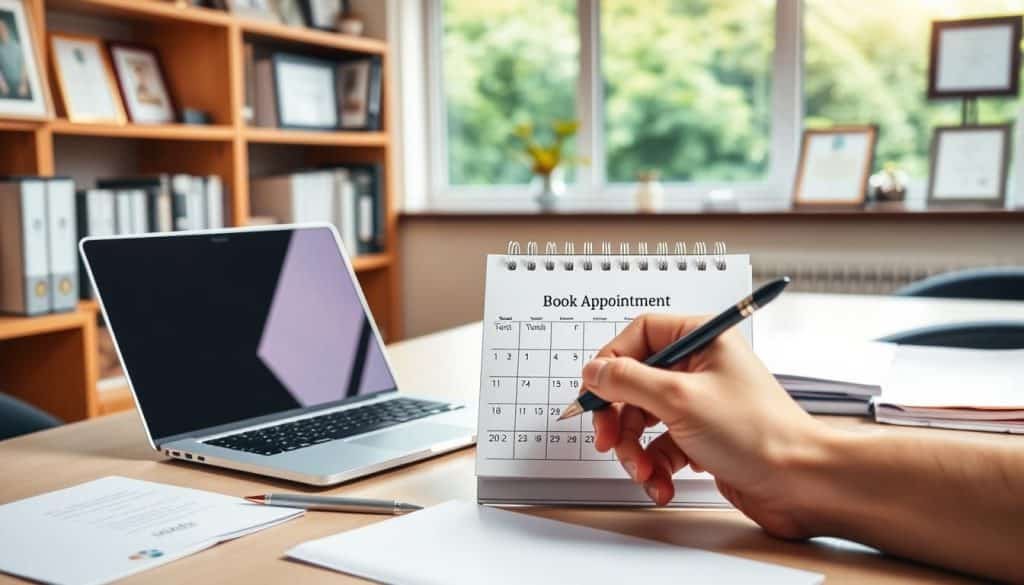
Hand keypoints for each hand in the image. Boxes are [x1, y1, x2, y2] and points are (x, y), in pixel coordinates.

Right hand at [583, 313, 833, 538]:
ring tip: (645, 472)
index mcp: (702, 338)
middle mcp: (700, 366)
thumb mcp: (679, 399)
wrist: (802, 484)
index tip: (595, 392)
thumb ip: (627, 381)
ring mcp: (700, 404)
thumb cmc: (759, 433)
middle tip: (609, 441)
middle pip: (634, 382)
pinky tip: (663, 485)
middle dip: (619, 419)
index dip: (612, 362)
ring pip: (643, 420)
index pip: (639, 334)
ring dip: (636, 451)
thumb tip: (594, 371)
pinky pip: (661, 448)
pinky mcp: (702, 438)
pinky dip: (656, 469)